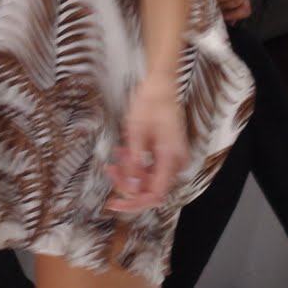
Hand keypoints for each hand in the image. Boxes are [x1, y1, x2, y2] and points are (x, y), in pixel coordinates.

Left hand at [105, 74, 188, 215]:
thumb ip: (134, 164)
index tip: (114, 203)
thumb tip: (131, 189)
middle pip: (151, 188)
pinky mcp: (169, 152)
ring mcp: (174, 157)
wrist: (161, 84)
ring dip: (130, 172)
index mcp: (170, 158)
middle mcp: (176, 162)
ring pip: (150, 178)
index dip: (133, 203)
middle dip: (128, 184)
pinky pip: (152, 166)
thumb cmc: (149, 103)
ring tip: (116, 157)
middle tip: (111, 170)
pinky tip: (124, 153)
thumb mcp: (135, 133)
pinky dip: (137, 163)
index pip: (154, 195)